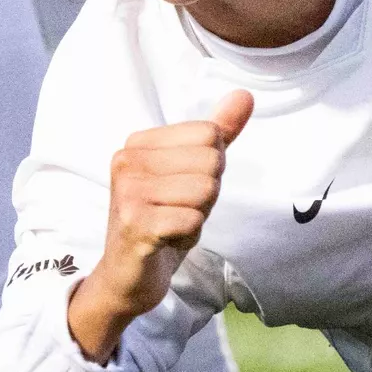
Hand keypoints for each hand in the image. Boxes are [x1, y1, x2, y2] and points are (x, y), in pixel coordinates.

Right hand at [68, 91, 254, 360]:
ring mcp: (128, 192)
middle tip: (177, 211)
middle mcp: (127, 161)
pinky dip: (189, 235)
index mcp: (138, 142)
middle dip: (206, 194)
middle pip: (212, 161)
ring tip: (172, 225)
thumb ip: (217, 133)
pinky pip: (193, 219)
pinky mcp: (135, 223)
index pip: (210, 135)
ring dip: (197, 216)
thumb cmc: (162, 219)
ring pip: (205, 190)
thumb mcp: (191, 172)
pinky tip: (167, 240)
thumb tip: (245, 95)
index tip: (181, 190)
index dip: (209, 169)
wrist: (127, 276)